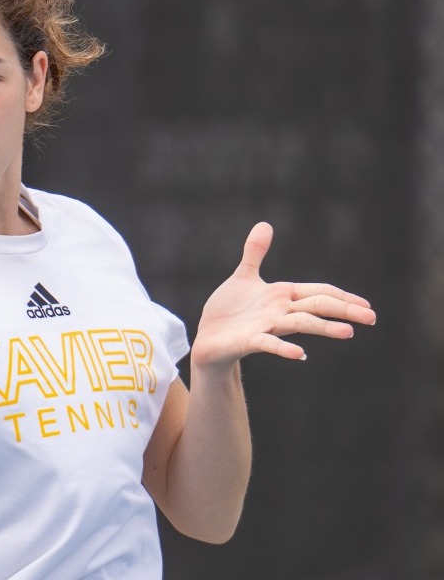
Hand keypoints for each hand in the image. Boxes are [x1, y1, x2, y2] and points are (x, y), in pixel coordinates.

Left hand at [192, 222, 376, 369]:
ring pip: (299, 325)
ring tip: (348, 333)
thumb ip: (255, 252)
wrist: (208, 338)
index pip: (319, 294)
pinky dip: (284, 349)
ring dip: (323, 328)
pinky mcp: (249, 341)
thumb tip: (265, 224)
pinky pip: (268, 344)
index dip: (342, 297)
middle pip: (316, 308)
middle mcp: (280, 312)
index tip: (367, 305)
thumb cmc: (229, 310)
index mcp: (283, 296)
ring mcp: (266, 327)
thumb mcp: (243, 277)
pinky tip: (300, 355)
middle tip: (371, 318)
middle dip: (344, 310)